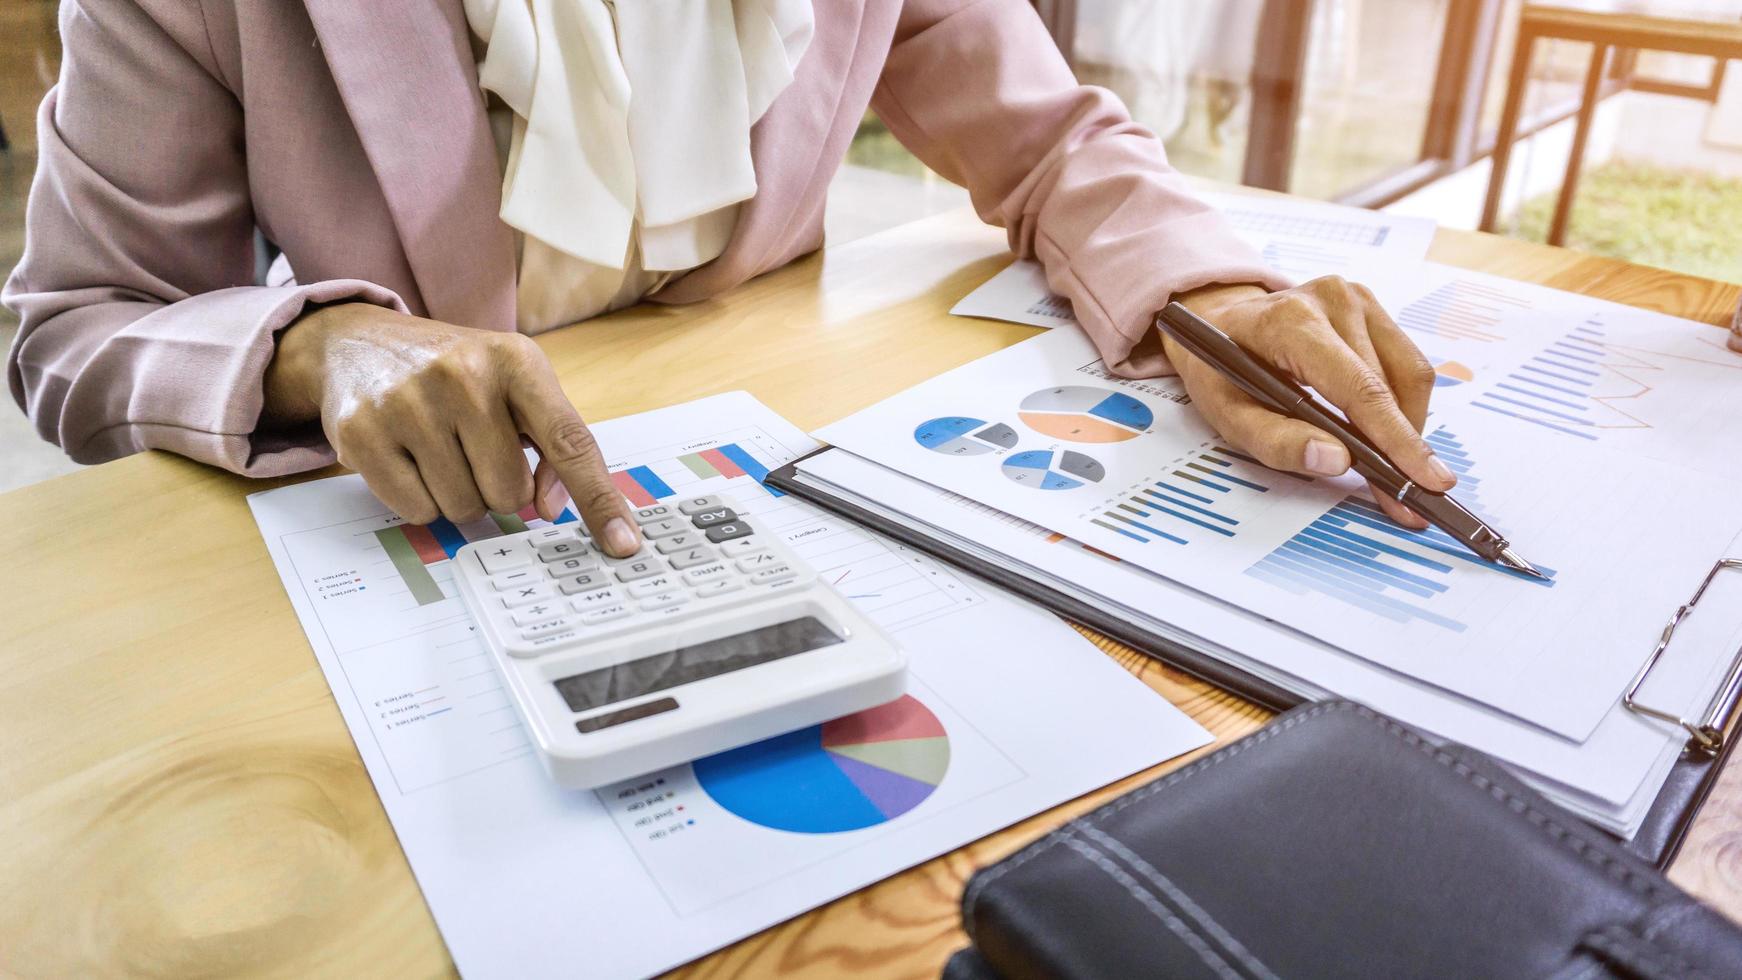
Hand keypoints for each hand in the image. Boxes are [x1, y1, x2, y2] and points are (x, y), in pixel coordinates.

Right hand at [263, 304, 641, 554]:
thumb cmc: (453, 372)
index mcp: (516, 360)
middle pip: (510, 493)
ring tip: (437, 449)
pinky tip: (407, 457)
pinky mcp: (363, 433)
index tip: (624, 544)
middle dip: (497, 488)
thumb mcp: (512, 385)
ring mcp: (408, 402)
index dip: (599, 499)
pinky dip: (419, 500)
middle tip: (473, 451)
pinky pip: (416, 511)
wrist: (357, 342)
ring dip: (457, 495)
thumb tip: (551, 509)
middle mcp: (463, 374)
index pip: (570, 441)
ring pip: (463, 507)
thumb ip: (550, 444)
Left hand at [1166, 277, 1455, 528]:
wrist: (1217, 321)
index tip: (1427, 479)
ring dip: (1406, 426)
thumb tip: (1337, 461)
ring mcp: (1356, 298)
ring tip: (1393, 466)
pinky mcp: (1371, 306)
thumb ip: (1276, 441)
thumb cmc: (1219, 369)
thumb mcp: (1226, 413)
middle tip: (1406, 497)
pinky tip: (1382, 429)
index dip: (1397, 439)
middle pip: (1391, 385)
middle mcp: (1332, 300)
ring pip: (1409, 375)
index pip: (1360, 388)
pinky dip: (1400, 404)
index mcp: (1292, 323)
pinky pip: (1404, 364)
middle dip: (1404, 447)